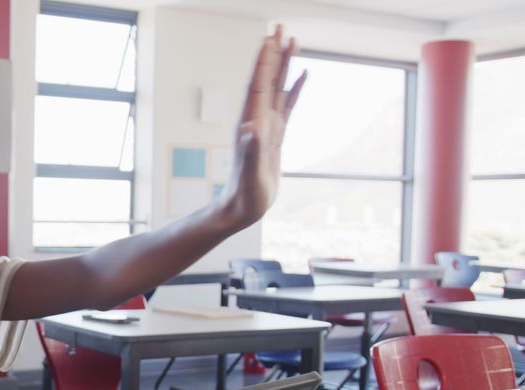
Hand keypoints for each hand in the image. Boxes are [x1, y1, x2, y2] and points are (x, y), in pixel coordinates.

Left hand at [223, 24, 305, 226]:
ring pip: (277, 87)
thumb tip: (251, 128)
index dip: (264, 62)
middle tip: (280, 25)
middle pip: (267, 78)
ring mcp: (266, 125)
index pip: (258, 86)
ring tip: (292, 40)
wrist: (243, 208)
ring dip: (284, 64)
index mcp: (250, 124)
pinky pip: (287, 105)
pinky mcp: (275, 135)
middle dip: (273, 52)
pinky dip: (294, 88)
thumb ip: (251, 150)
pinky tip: (302, 75)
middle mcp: (257, 119)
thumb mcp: (250, 174)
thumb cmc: (245, 194)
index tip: (270, 38)